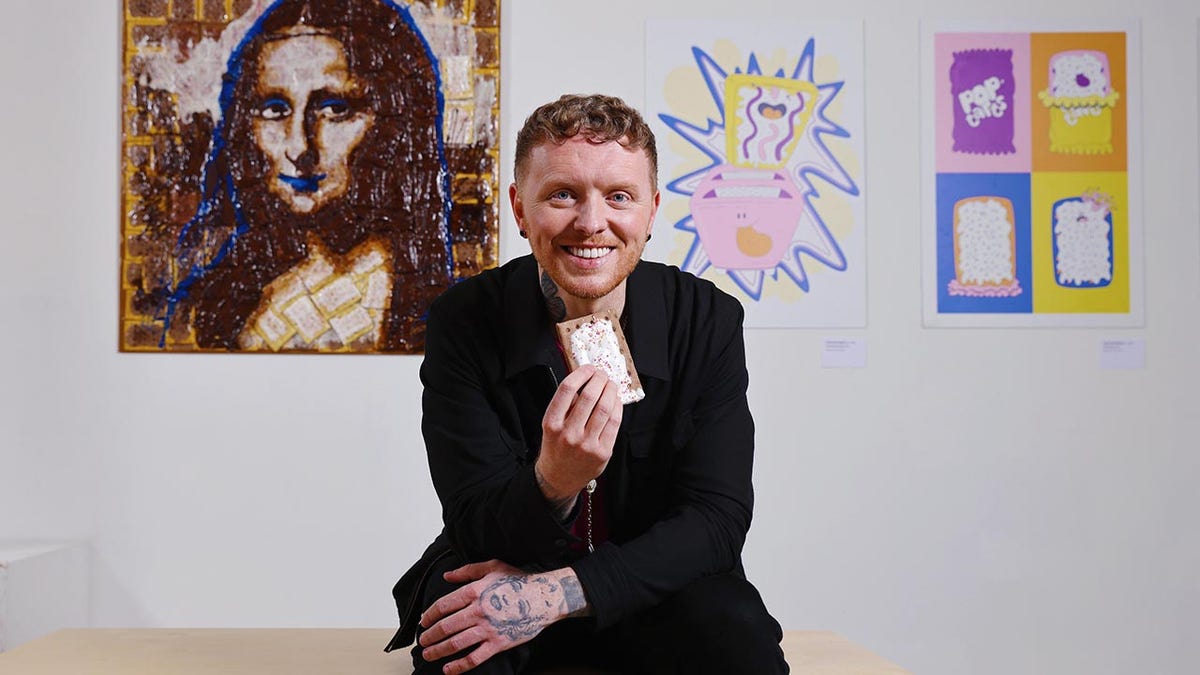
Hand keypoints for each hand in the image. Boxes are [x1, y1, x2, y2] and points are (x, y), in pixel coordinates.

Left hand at [417, 560, 588, 673]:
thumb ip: (467, 571)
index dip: (429, 615)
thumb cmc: (520, 581)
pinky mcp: (498, 644)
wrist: (545, 597)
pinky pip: (474, 658)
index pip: (442, 605)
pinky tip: (448, 669)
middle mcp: (478, 611)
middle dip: (429, 635)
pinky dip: (458, 666)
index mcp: (475, 591)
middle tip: (422, 640)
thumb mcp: (493, 567)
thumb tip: (447, 576)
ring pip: (455, 643)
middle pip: (445, 626)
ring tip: (428, 654)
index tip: (424, 621)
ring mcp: (488, 629)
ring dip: (438, 651)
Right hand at [536, 365, 622, 506]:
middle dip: (600, 379)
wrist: (559, 477)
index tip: (588, 368)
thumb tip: (586, 379)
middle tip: (603, 375)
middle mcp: (568, 433)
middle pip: (589, 396)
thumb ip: (566, 404)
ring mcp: (586, 444)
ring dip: (611, 391)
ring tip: (611, 385)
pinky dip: (617, 407)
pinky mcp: (602, 452)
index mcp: (552, 423)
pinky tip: (615, 401)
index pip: (567, 389)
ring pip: (604, 408)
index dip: (581, 373)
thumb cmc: (556, 446)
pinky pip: (614, 423)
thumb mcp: (552, 424)